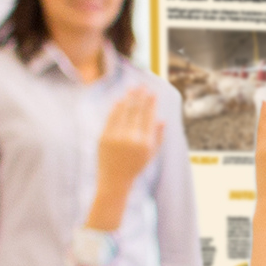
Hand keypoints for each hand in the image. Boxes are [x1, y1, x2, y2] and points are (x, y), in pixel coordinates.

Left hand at [91, 86, 162, 229]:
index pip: (148, 118)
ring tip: (132, 88)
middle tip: (143, 85)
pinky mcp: (104, 137)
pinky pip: (111, 118)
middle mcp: (131, 139)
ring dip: (128, 98)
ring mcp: (116, 137)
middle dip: (140, 96)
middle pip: (136, 112)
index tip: (153, 92)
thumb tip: (162, 119)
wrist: (114, 180)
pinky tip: (121, 99)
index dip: (150, 104)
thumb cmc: (135, 167)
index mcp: (145, 143)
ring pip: (123, 112)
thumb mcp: (151, 155)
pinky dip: (116, 107)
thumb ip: (158, 137)